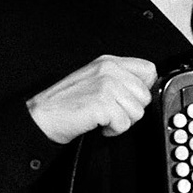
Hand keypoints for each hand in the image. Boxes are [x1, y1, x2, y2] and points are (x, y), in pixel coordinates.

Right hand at [27, 55, 158, 143]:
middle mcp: (109, 70)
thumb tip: (144, 89)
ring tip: (103, 118)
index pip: (149, 70)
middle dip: (131, 110)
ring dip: (122, 121)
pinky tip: (98, 124)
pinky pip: (124, 124)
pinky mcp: (103, 103)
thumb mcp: (95, 80)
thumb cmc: (66, 103)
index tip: (127, 98)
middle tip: (110, 112)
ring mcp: (106, 85)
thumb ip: (120, 79)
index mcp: (109, 62)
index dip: (142, 89)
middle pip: (145, 96)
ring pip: (137, 112)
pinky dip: (113, 130)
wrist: (43, 117)